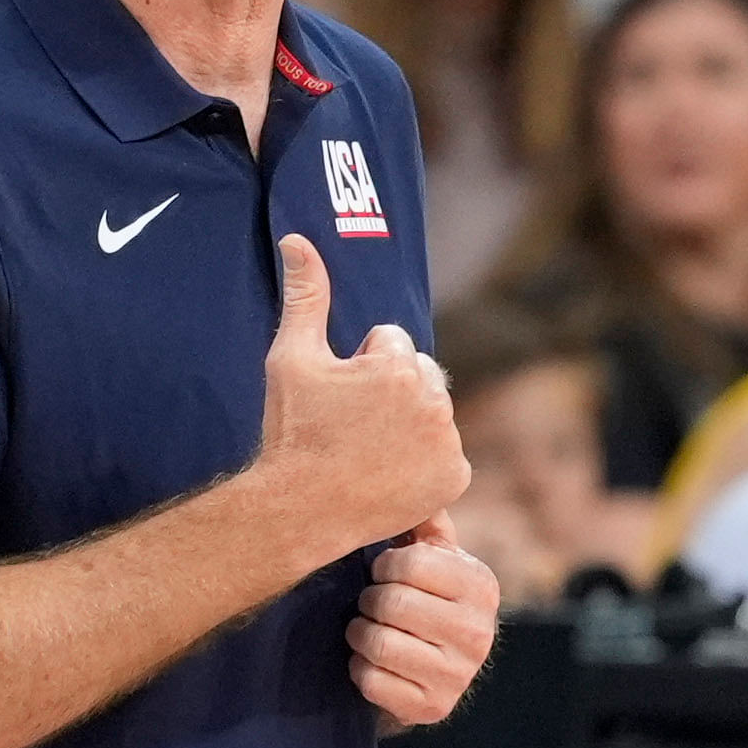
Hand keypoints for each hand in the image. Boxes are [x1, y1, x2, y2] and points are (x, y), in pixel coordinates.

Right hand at [255, 240, 469, 561]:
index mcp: (398, 366)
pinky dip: (426, 461)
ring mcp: (448, 442)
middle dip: (393, 389)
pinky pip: (447, 453)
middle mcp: (433, 401)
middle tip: (355, 423)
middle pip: (421, 374)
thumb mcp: (291, 358)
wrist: (301, 508)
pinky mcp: (455, 477)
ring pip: (434, 412)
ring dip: (411, 422)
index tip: (340, 399)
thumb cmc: (292, 431)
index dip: (360, 367)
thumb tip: (298, 240)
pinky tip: (392, 471)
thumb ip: (305, 295)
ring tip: (370, 448)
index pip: (391, 342)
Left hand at [347, 519, 495, 726]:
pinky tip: (373, 664)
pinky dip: (360, 670)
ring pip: (378, 642)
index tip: (383, 572)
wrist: (430, 673)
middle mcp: (479, 632)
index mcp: (482, 586)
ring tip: (369, 631)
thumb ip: (426, 521)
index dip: (383, 565)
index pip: (411, 563)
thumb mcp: (434, 558)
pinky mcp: (432, 708)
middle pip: (391, 603)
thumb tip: (418, 473)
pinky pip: (371, 680)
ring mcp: (458, 675)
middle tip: (373, 605)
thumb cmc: (424, 600)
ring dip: (360, 635)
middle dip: (369, 602)